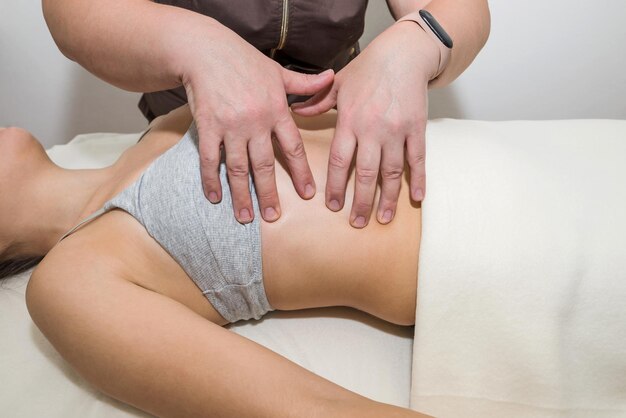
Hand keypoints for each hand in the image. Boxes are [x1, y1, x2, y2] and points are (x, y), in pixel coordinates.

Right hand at [179, 26, 333, 223]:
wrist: (207, 51)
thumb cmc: (245, 61)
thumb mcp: (278, 72)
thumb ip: (305, 84)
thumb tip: (332, 76)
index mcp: (277, 110)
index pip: (293, 147)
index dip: (301, 172)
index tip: (308, 194)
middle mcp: (256, 122)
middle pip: (264, 165)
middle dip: (269, 194)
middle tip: (274, 216)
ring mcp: (231, 126)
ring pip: (238, 168)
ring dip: (241, 195)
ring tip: (245, 218)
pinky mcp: (208, 126)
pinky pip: (210, 159)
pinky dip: (211, 180)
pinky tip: (214, 197)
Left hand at [291, 21, 439, 227]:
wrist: (404, 53)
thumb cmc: (368, 67)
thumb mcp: (338, 82)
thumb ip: (317, 101)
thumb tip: (296, 113)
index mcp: (350, 120)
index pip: (340, 161)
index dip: (336, 186)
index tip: (333, 206)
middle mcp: (372, 129)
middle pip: (366, 173)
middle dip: (361, 201)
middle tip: (357, 223)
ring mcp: (397, 130)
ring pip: (392, 172)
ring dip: (388, 198)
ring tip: (383, 219)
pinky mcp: (417, 128)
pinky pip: (418, 159)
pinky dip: (419, 180)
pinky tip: (417, 199)